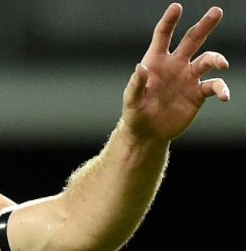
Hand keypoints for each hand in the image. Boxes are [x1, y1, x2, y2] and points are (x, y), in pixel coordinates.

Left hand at [122, 3, 229, 141]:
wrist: (147, 134)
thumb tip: (140, 68)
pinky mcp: (198, 93)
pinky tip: (224, 96)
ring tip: (222, 64)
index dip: (169, 21)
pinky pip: (214, 86)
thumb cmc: (135, 115)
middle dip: (204, 26)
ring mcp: (189, 78)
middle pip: (192, 39)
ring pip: (207, 60)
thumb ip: (135, 85)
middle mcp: (176, 65)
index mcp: (156, 61)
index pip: (163, 35)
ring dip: (216, 59)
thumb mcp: (131, 102)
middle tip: (216, 12)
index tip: (176, 7)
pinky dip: (221, 89)